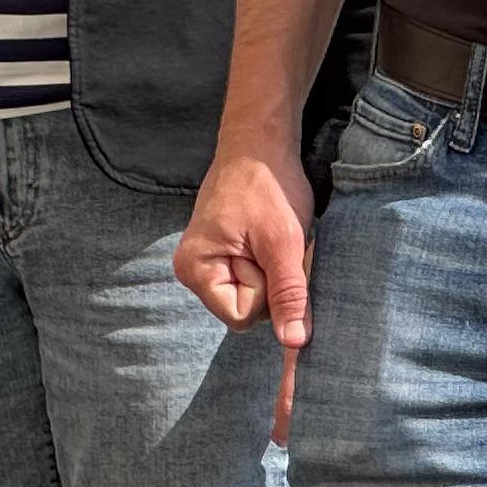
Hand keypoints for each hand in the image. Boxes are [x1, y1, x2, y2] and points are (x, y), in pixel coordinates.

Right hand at [172, 127, 312, 438]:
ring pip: (252, 294)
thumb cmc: (268, 185)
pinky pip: (251, 278)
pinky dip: (267, 263)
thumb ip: (288, 294)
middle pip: (245, 309)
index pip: (242, 316)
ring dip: (271, 272)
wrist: (259, 142)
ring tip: (269, 237)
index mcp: (196, 269)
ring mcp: (205, 262)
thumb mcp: (285, 243)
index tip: (267, 251)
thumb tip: (294, 343)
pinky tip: (266, 238)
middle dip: (269, 281)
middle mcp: (192, 270)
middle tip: (271, 240)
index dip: (266, 291)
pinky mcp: (220, 254)